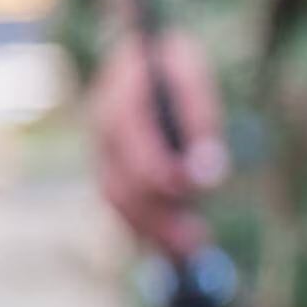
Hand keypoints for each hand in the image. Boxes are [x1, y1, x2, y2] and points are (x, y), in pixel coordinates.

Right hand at [87, 33, 227, 258]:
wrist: (145, 56)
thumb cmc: (175, 64)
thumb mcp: (194, 77)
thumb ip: (200, 121)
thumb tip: (206, 174)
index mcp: (121, 98)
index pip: (135, 144)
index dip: (160, 171)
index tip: (192, 192)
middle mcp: (102, 129)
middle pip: (120, 183)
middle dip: (158, 217)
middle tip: (197, 243)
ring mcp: (101, 150)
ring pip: (117, 200)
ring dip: (153, 230)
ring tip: (192, 251)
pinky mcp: (109, 167)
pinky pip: (120, 204)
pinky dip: (145, 228)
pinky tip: (174, 247)